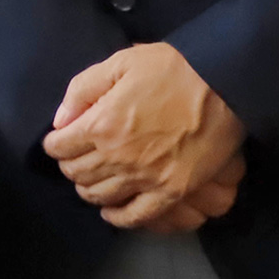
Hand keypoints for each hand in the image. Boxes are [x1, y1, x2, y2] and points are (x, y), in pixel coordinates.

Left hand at [41, 42, 245, 228]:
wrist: (223, 86)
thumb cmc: (171, 69)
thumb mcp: (121, 62)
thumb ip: (84, 88)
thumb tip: (60, 119)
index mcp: (101, 124)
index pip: (60, 147)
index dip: (55, 143)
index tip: (59, 139)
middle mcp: (116, 158)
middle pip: (77, 173)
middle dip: (69, 164)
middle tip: (74, 156)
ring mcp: (143, 180)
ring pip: (99, 196)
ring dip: (88, 187)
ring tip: (90, 177)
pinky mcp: (169, 194)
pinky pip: (132, 216)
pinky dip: (115, 216)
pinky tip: (110, 210)